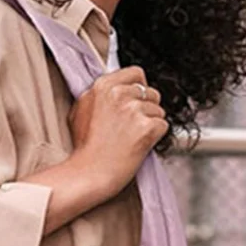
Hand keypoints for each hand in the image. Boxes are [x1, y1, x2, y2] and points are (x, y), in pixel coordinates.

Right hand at [67, 65, 167, 200]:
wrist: (90, 172)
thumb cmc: (85, 147)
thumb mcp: (81, 109)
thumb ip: (100, 94)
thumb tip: (115, 87)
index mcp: (103, 85)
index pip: (136, 73)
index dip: (139, 88)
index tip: (135, 102)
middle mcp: (119, 93)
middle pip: (151, 93)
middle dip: (147, 109)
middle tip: (132, 127)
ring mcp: (134, 109)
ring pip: (159, 111)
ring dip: (151, 124)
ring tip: (132, 138)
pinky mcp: (147, 127)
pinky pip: (163, 126)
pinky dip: (156, 137)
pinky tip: (140, 145)